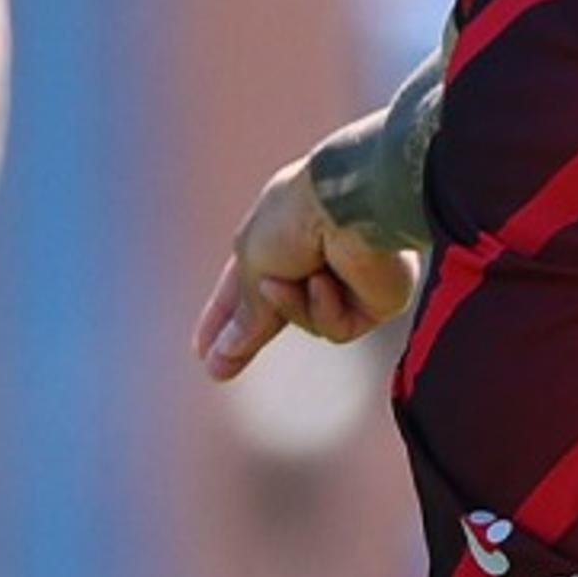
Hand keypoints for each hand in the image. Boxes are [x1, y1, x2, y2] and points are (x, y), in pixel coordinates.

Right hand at [195, 161, 419, 381]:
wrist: (352, 206)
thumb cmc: (297, 217)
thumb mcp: (253, 263)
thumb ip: (246, 312)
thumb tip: (221, 355)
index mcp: (280, 233)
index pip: (246, 284)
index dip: (223, 316)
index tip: (201, 348)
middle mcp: (315, 255)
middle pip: (278, 311)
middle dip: (249, 337)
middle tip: (217, 370)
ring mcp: (348, 279)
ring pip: (308, 322)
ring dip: (289, 306)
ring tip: (286, 280)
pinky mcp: (375, 301)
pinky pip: (337, 327)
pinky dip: (324, 308)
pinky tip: (325, 281)